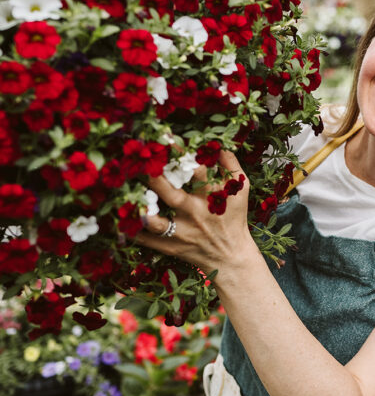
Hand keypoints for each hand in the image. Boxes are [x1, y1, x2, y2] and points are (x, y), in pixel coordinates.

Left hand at [135, 150, 252, 273]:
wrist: (231, 257)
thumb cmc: (234, 219)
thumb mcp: (241, 190)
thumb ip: (231, 165)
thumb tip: (217, 145)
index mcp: (211, 197)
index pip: (196, 171)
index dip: (181, 154)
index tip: (164, 138)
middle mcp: (195, 213)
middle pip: (171, 194)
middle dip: (154, 178)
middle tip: (137, 162)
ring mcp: (181, 232)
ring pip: (156, 223)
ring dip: (140, 212)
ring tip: (123, 196)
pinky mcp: (170, 247)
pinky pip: (146, 241)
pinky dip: (130, 233)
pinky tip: (113, 222)